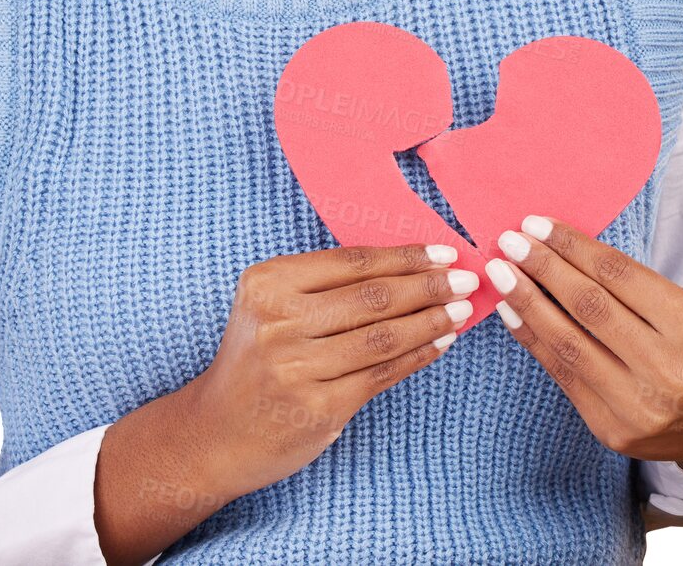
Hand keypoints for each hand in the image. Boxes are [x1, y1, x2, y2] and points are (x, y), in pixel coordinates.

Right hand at [186, 242, 478, 501]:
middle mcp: (279, 322)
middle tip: (466, 278)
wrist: (216, 432)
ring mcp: (297, 368)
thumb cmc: (257, 359)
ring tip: (462, 310)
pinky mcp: (318, 408)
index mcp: (268, 283)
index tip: (444, 251)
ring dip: (431, 321)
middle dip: (428, 285)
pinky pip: (381, 375)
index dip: (404, 256)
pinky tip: (440, 343)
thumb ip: (324, 285)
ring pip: (382, 337)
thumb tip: (407, 266)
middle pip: (371, 297)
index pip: (351, 262)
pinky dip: (417, 356)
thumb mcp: (270, 306)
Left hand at [485, 216, 682, 492]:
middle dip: (542, 268)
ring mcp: (638, 406)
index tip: (535, 224)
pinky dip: (532, 339)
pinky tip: (511, 312)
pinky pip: (561, 375)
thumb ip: (633, 286)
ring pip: (567, 342)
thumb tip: (561, 249)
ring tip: (500, 272)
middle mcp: (666, 369)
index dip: (570, 246)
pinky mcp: (613, 430)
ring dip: (526, 302)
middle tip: (508, 241)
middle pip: (588, 306)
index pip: (616, 275)